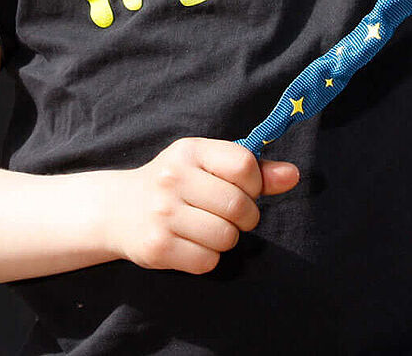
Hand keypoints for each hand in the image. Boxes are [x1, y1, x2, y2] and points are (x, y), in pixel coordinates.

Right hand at [100, 137, 300, 273]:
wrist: (118, 210)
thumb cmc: (175, 184)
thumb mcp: (207, 166)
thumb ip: (253, 171)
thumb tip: (293, 175)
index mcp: (189, 151)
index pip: (244, 166)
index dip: (254, 184)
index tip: (244, 190)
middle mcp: (172, 179)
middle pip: (238, 206)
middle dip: (245, 218)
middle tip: (229, 216)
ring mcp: (163, 214)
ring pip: (226, 237)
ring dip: (226, 239)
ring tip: (207, 229)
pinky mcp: (157, 247)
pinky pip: (207, 261)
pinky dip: (207, 257)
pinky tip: (191, 243)